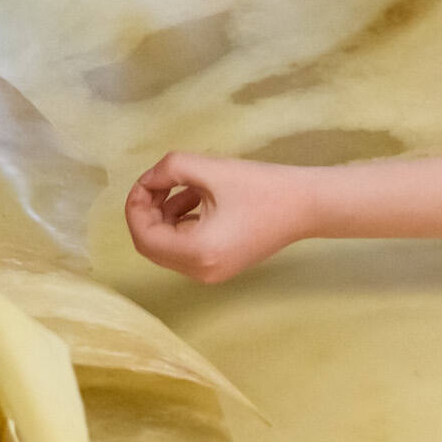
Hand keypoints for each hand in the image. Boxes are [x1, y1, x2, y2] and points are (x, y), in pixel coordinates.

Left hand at [123, 152, 315, 282]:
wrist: (305, 205)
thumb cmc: (261, 186)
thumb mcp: (209, 169)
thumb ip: (169, 169)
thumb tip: (147, 180)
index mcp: (197, 253)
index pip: (144, 237)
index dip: (136, 206)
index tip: (147, 180)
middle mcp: (201, 271)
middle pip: (153, 245)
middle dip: (148, 210)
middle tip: (160, 180)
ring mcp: (211, 273)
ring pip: (168, 245)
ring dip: (166, 214)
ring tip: (186, 185)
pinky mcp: (220, 265)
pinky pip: (186, 247)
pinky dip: (183, 222)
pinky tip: (198, 197)